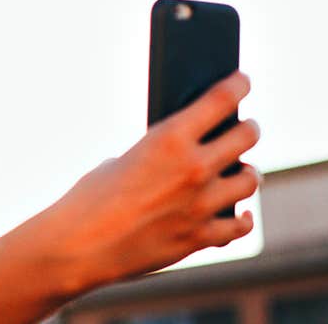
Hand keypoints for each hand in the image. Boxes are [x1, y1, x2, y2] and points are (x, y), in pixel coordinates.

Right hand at [39, 71, 261, 289]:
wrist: (78, 246)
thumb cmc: (89, 199)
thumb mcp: (122, 161)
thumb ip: (159, 156)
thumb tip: (184, 156)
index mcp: (168, 139)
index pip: (220, 99)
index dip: (238, 84)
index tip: (243, 81)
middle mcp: (193, 169)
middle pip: (247, 136)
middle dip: (247, 128)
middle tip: (245, 128)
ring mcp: (200, 205)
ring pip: (249, 180)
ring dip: (246, 172)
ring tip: (240, 171)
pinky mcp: (199, 238)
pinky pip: (240, 226)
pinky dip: (241, 218)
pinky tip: (239, 213)